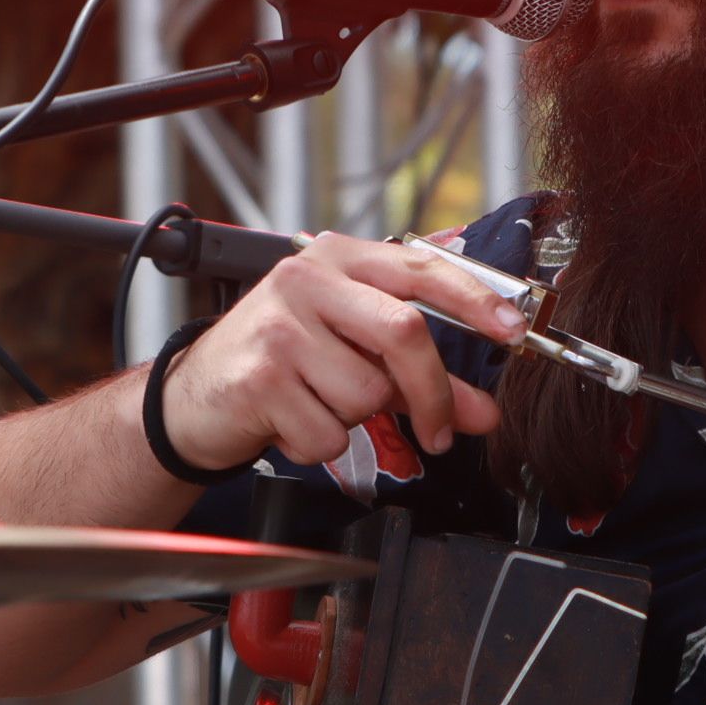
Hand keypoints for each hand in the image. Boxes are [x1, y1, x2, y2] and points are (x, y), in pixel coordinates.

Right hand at [158, 234, 514, 474]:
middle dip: (433, 392)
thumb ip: (421, 378)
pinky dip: (321, 444)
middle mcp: (307, 280)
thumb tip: (485, 413)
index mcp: (338, 259)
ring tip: (320, 404)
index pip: (421, 269)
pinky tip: (293, 422)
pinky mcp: (259, 377)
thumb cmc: (281, 364)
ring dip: (356, 419)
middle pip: (404, 332)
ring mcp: (279, 327)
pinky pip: (328, 432)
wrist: (191, 398)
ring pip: (367, 392)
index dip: (475, 300)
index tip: (514, 332)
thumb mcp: (352, 355)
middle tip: (441, 431)